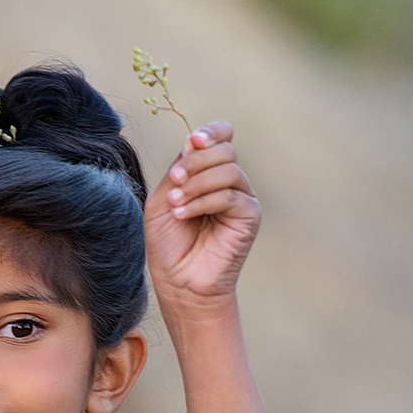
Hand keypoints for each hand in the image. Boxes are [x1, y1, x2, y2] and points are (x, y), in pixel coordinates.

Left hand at [146, 121, 261, 319]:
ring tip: (176, 204)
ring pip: (228, 170)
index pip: (222, 136)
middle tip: (175, 182)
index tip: (193, 141)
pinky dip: (203, 201)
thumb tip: (193, 140)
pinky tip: (183, 214)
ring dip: (197, 184)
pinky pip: (230, 195)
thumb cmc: (168, 242)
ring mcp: (241, 197)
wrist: (178, 280)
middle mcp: (228, 181)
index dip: (212, 132)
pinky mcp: (249, 215)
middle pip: (225, 149)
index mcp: (208, 171)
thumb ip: (178, 168)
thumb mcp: (162, 198)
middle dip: (196, 161)